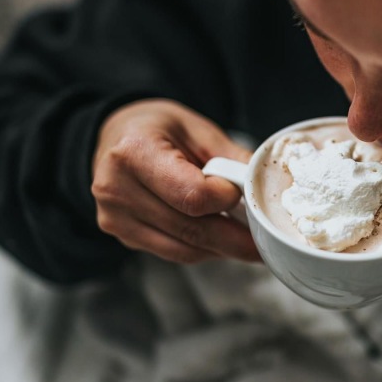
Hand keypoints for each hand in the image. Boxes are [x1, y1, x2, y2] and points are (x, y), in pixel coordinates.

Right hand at [91, 98, 259, 262]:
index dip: (225, 199)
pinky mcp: (122, 235)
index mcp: (135, 152)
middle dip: (235, 239)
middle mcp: (117, 188)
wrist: (115, 137)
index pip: (192, 195)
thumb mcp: (197, 129)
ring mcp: (115, 217)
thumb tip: (262, 186)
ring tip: (246, 239)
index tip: (240, 192)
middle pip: (191, 230)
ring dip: (222, 249)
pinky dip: (203, 249)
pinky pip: (174, 253)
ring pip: (185, 249)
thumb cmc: (156, 129)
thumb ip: (230, 158)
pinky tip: (219, 239)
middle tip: (266, 239)